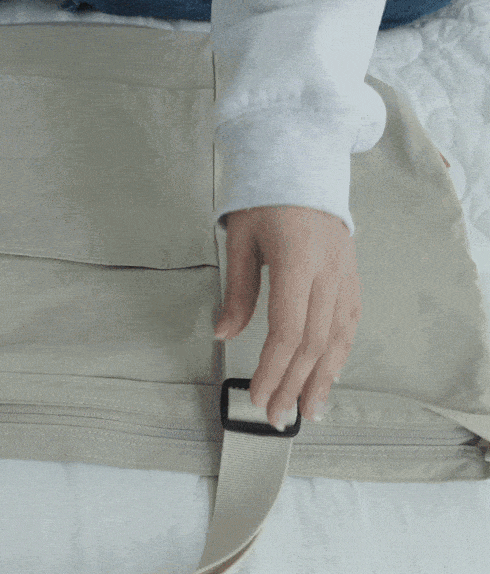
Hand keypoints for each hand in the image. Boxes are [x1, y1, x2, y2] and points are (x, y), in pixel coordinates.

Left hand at [214, 205, 360, 428]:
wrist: (302, 158)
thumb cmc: (267, 193)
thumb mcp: (241, 237)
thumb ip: (238, 289)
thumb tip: (224, 332)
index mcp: (299, 260)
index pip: (288, 330)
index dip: (274, 369)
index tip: (258, 395)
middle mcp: (329, 271)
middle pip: (314, 342)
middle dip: (294, 384)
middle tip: (276, 415)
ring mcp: (345, 272)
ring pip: (338, 337)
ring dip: (323, 378)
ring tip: (309, 410)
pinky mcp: (350, 272)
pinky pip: (350, 320)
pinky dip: (340, 351)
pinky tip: (331, 374)